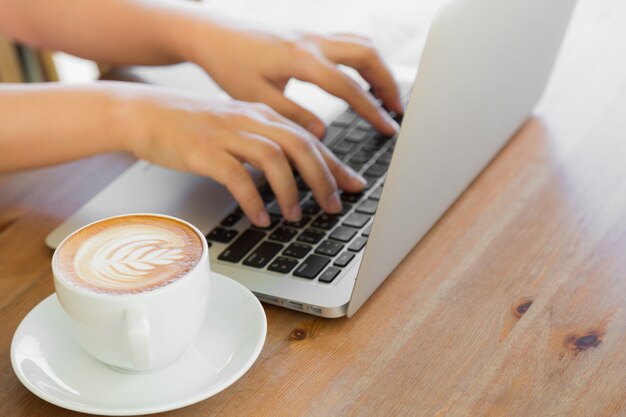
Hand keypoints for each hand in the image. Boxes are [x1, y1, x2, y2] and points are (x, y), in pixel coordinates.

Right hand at [124, 86, 365, 225]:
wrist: (145, 113)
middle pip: (300, 146)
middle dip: (324, 178)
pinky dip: (253, 199)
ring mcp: (227, 134)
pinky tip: (261, 218)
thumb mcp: (236, 125)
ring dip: (291, 191)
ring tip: (296, 216)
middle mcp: (250, 120)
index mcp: (262, 114)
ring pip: (274, 159)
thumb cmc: (191, 124)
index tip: (353, 185)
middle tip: (334, 205)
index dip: (335, 164)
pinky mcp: (204, 151)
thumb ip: (265, 141)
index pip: (309, 138)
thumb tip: (296, 168)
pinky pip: (237, 176)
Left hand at [186, 23, 403, 137]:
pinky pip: (349, 41)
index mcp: (300, 59)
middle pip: (367, 55)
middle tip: (397, 111)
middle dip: (388, 84)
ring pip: (362, 44)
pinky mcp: (310, 35)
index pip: (348, 87)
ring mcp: (313, 35)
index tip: (388, 129)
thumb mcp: (256, 98)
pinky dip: (366, 59)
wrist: (213, 34)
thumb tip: (323, 135)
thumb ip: (291, 116)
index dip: (372, 110)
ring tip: (388, 97)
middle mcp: (312, 41)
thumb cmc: (229, 65)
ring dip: (380, 69)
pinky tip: (365, 77)